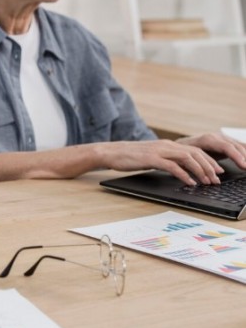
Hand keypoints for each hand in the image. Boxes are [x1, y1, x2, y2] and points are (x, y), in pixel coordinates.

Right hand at [96, 139, 225, 184]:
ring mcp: (159, 151)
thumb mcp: (151, 157)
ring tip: (207, 182)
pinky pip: (173, 166)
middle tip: (217, 179)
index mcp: (167, 144)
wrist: (111, 152)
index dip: (208, 160)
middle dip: (209, 166)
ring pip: (187, 158)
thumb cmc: (129, 157)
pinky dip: (184, 175)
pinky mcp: (151, 159)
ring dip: (200, 171)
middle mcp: (166, 145)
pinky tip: (190, 183)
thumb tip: (180, 171)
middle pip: (195, 153)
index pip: (194, 150)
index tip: (217, 171)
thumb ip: (166, 160)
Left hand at [176, 132, 245, 168]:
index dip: (236, 156)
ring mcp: (222, 138)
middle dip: (244, 157)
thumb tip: (212, 174)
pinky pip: (238, 146)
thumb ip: (198, 165)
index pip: (226, 147)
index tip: (244, 166)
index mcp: (207, 139)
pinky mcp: (226, 142)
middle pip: (235, 146)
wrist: (179, 144)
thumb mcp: (186, 158)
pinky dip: (244, 152)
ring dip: (245, 155)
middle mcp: (216, 136)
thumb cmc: (182, 153)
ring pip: (239, 145)